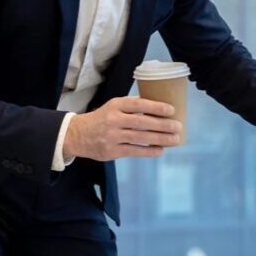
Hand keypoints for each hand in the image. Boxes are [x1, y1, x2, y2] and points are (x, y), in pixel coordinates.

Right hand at [63, 96, 183, 160]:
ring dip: (160, 139)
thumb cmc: (103, 118)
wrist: (77, 135)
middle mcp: (113, 120)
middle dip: (162, 125)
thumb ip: (133, 105)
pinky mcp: (111, 151)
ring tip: (174, 139)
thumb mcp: (114, 106)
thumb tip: (159, 105)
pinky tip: (160, 150)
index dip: (155, 107)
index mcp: (116, 105)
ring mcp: (112, 136)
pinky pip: (134, 151)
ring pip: (140, 137)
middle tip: (178, 126)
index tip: (171, 110)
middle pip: (142, 122)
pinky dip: (149, 151)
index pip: (138, 104)